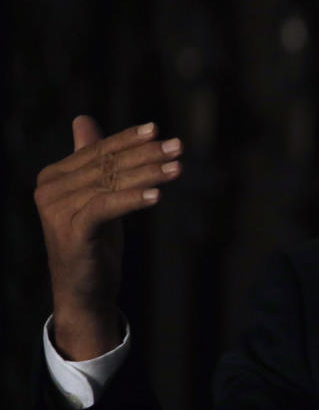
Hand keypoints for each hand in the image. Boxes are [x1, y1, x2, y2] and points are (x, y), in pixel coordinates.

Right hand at [34, 116, 182, 359]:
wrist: (84, 290)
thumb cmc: (94, 240)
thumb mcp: (96, 195)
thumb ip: (91, 159)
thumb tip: (83, 119)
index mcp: (53, 176)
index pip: (98, 151)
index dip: (129, 139)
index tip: (158, 130)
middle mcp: (49, 190)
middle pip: (107, 165)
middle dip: (147, 154)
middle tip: (178, 147)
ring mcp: (57, 212)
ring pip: (111, 184)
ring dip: (148, 175)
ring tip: (178, 168)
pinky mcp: (71, 232)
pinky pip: (106, 207)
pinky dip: (133, 199)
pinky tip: (157, 196)